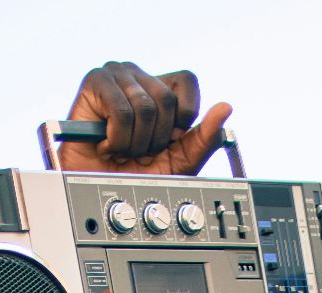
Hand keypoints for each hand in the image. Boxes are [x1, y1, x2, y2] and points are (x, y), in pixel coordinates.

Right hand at [60, 61, 231, 175]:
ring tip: (122, 148)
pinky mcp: (95, 82)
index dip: (182, 115)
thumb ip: (206, 137)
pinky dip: (118, 138)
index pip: (188, 81)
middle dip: (157, 137)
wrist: (98, 187)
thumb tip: (226, 107)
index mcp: (161, 86)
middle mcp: (140, 76)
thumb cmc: (137, 172)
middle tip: (139, 149)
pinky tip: (107, 144)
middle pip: (167, 99)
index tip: (167, 139)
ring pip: (145, 107)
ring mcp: (116, 75)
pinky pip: (121, 111)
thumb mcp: (182, 160)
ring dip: (135, 142)